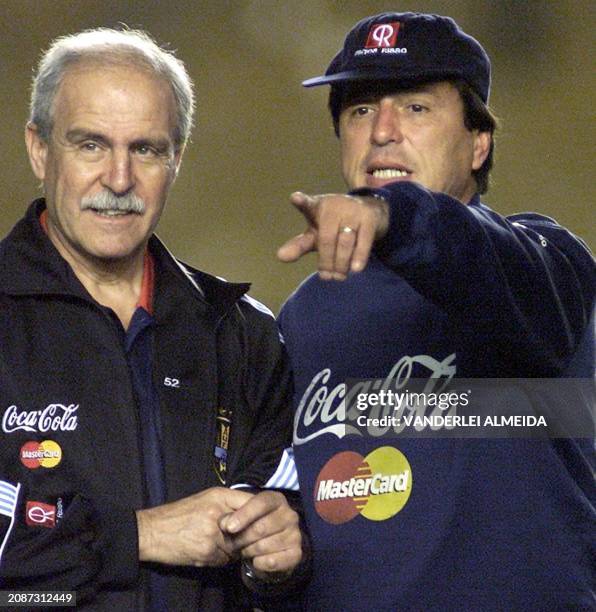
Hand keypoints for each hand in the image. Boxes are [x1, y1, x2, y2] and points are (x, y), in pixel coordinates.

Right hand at [136, 487, 252, 566]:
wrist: (152, 531)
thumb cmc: (180, 513)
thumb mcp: (206, 498)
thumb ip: (229, 504)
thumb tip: (254, 513)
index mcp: (219, 496)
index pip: (253, 503)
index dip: (261, 515)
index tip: (263, 522)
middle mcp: (218, 513)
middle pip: (249, 528)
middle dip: (249, 536)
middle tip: (246, 538)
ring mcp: (213, 534)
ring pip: (238, 547)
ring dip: (234, 550)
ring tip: (220, 544)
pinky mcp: (207, 552)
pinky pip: (225, 559)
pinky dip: (221, 558)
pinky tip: (210, 552)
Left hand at [220, 491, 301, 576]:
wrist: (266, 550)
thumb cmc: (251, 527)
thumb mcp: (239, 516)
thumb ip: (231, 515)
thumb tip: (226, 524)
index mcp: (276, 500)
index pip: (261, 503)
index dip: (244, 515)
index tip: (229, 528)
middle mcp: (289, 515)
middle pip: (261, 527)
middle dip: (241, 538)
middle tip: (232, 543)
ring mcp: (295, 534)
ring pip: (264, 546)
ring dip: (248, 551)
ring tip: (244, 550)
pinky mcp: (295, 554)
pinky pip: (271, 561)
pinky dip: (258, 563)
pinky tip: (255, 560)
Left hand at [277, 191, 388, 279]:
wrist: (369, 212)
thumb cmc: (334, 226)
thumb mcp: (315, 234)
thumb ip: (299, 245)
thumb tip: (280, 257)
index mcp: (316, 207)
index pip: (307, 204)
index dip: (301, 201)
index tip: (295, 198)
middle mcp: (333, 205)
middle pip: (326, 238)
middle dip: (326, 261)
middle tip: (326, 277)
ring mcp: (352, 210)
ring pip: (345, 241)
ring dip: (341, 263)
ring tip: (339, 277)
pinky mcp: (368, 217)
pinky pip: (363, 240)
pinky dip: (359, 256)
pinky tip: (355, 269)